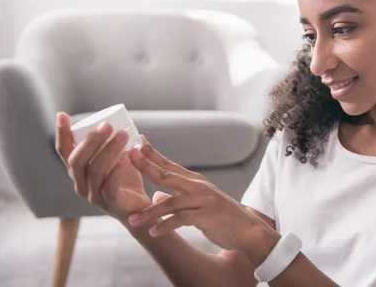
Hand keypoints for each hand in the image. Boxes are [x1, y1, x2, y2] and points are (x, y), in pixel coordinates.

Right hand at [55, 112, 151, 222]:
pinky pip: (110, 187)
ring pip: (94, 171)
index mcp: (79, 171)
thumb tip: (121, 122)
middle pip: (77, 160)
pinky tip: (126, 159)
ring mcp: (93, 195)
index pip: (64, 151)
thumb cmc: (126, 180)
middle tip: (106, 125)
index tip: (62, 115)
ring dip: (108, 151)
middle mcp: (81, 183)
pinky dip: (117, 172)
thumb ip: (114, 144)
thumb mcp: (117, 158)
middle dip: (90, 141)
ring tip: (123, 135)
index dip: (61, 134)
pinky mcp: (110, 203)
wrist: (140, 209)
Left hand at [125, 141, 267, 251]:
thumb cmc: (221, 217)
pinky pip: (181, 220)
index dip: (152, 153)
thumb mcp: (198, 204)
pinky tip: (153, 232)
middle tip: (128, 157)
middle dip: (146, 166)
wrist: (246, 229)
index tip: (136, 143)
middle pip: (167, 174)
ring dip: (150, 211)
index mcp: (194, 181)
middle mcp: (198, 186)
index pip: (169, 164)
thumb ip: (177, 198)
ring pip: (170, 202)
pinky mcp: (206, 216)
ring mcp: (203, 200)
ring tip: (132, 219)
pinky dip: (166, 226)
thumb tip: (157, 196)